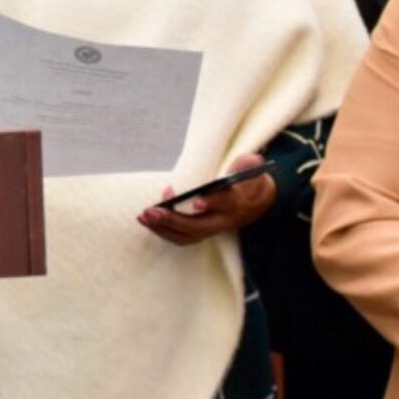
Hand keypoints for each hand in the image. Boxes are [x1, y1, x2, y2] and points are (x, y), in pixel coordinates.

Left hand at [138, 152, 277, 245]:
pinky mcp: (202, 233)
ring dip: (163, 228)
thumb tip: (252, 160)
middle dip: (173, 219)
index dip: (211, 203)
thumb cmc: (247, 182)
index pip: (225, 204)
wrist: (255, 203)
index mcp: (236, 203)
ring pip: (187, 235)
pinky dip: (163, 230)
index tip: (196, 202)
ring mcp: (213, 229)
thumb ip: (249, 164)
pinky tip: (147, 220)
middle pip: (198, 226)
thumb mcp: (252, 170)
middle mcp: (224, 221)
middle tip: (152, 211)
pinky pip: (181, 237)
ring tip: (144, 216)